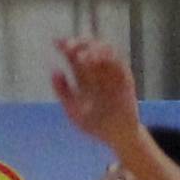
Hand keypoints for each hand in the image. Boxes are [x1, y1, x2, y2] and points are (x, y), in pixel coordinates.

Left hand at [49, 31, 144, 149]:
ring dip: (92, 48)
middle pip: (87, 49)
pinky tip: (96, 59)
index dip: (65, 46)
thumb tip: (54, 71)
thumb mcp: (73, 111)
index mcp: (83, 78)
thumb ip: (63, 92)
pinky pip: (118, 61)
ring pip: (103, 51)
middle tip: (68, 47)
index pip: (73, 56)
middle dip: (78, 44)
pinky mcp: (124, 78)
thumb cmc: (95, 126)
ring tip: (80, 57)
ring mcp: (111, 74)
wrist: (117, 137)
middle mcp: (97, 72)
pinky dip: (108, 56)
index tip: (56, 42)